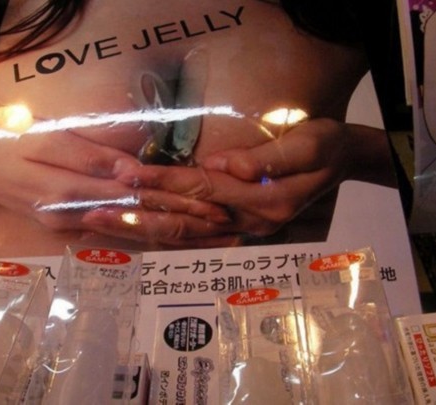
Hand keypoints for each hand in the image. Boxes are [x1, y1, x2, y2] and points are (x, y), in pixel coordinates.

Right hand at [0, 129, 228, 236]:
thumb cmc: (15, 143)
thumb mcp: (51, 139)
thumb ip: (94, 158)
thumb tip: (135, 173)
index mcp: (77, 193)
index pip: (141, 201)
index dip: (179, 206)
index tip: (214, 208)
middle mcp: (82, 217)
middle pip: (144, 225)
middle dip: (189, 227)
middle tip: (228, 229)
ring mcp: (78, 227)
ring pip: (137, 236)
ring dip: (177, 239)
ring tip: (214, 240)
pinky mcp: (76, 227)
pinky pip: (122, 235)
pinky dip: (152, 238)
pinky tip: (176, 240)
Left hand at [111, 118, 366, 239]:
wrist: (341, 163)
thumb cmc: (325, 147)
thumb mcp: (308, 145)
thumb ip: (268, 158)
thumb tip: (227, 167)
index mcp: (263, 202)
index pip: (202, 191)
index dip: (163, 183)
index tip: (126, 176)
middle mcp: (248, 224)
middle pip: (184, 222)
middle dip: (137, 215)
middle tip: (93, 210)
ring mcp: (243, 233)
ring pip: (184, 236)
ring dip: (141, 230)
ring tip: (101, 223)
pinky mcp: (238, 230)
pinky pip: (195, 238)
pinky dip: (162, 235)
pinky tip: (134, 231)